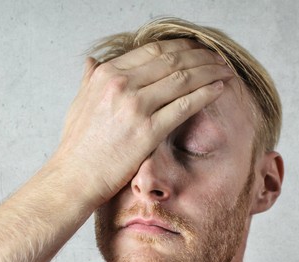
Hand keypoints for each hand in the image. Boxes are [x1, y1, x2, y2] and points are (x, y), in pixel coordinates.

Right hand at [50, 39, 233, 205]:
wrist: (74, 178)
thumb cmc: (77, 145)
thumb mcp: (78, 102)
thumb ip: (89, 79)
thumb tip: (93, 61)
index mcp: (107, 74)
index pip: (152, 50)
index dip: (181, 47)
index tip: (196, 49)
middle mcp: (121, 85)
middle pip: (172, 60)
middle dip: (200, 56)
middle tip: (217, 58)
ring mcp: (135, 107)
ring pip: (183, 79)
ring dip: (209, 71)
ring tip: (224, 71)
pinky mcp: (148, 131)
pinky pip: (185, 106)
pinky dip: (206, 94)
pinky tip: (219, 90)